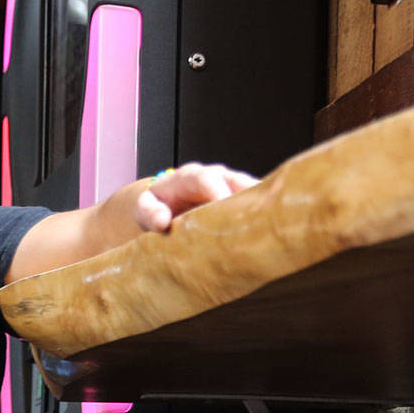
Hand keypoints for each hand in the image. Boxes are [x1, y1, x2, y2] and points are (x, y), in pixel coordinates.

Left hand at [135, 162, 258, 231]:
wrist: (164, 204)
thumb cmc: (154, 206)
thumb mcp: (143, 209)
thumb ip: (149, 213)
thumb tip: (162, 222)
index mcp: (190, 177)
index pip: (208, 180)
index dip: (219, 193)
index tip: (226, 212)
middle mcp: (217, 176)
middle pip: (240, 183)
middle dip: (249, 201)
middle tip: (257, 225)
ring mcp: (232, 186)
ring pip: (255, 193)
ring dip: (263, 210)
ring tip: (270, 231)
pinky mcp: (242, 199)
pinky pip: (258, 205)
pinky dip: (265, 218)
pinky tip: (270, 236)